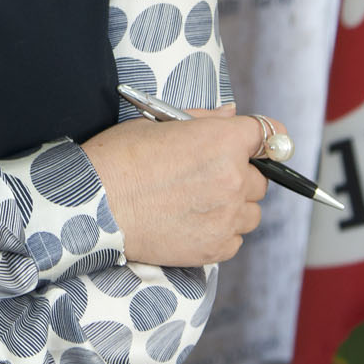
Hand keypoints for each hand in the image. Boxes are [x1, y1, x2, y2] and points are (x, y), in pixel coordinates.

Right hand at [81, 104, 276, 265]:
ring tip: (196, 202)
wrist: (93, 205)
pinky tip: (190, 222)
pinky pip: (235, 238)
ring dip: (233, 206)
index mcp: (222, 142)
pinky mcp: (216, 248)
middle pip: (262, 178)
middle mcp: (233, 180)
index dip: (265, 138)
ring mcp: (227, 217)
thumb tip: (230, 116)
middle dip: (240, 174)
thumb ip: (203, 121)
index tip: (262, 145)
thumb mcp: (157, 124)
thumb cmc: (119, 158)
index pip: (269, 135)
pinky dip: (220, 232)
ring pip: (251, 212)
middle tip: (205, 176)